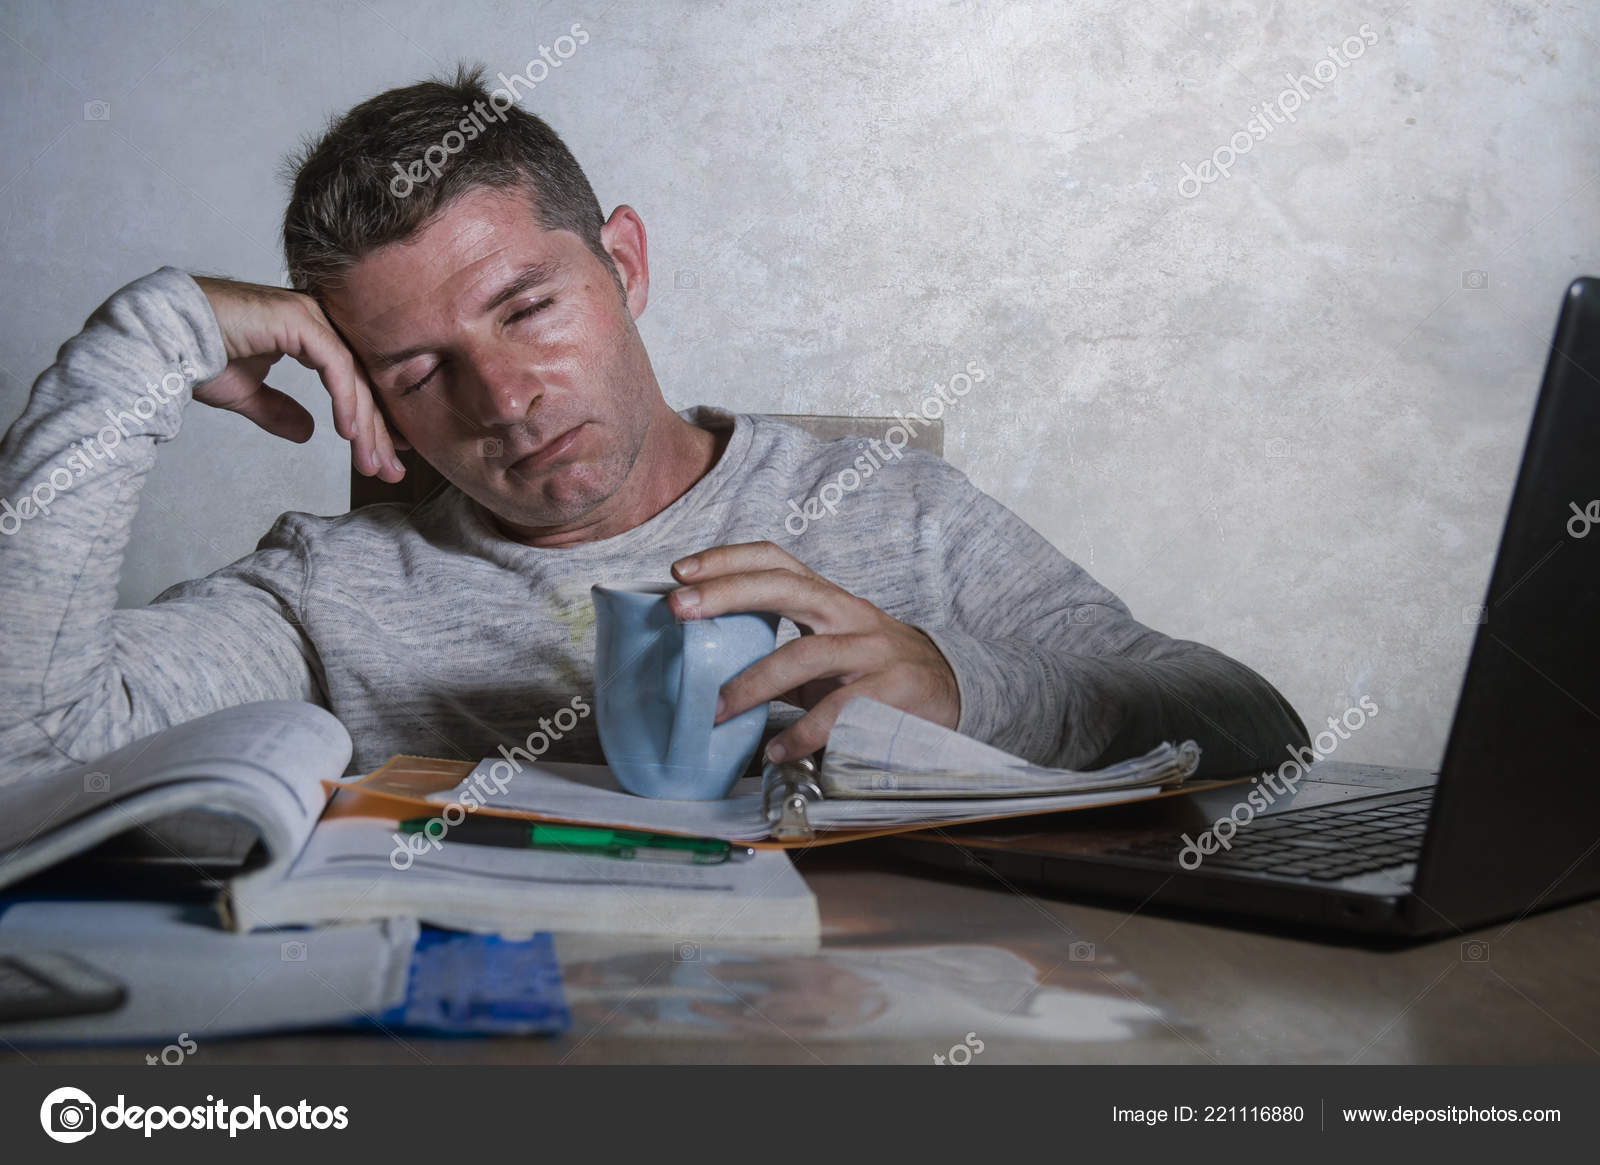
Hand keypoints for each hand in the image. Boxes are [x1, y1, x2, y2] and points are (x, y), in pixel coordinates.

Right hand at [190, 275, 406, 481]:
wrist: (162, 338)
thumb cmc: (197, 357)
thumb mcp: (247, 394)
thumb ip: (278, 410)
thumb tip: (308, 433)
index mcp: (307, 332)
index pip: (351, 381)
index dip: (371, 421)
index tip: (386, 456)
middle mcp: (314, 319)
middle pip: (359, 381)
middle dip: (377, 431)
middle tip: (389, 470)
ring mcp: (308, 315)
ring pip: (352, 376)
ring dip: (364, 425)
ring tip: (370, 463)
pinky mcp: (297, 320)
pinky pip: (334, 365)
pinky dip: (345, 400)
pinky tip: (349, 432)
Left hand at [668, 541, 960, 762]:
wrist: (949, 689)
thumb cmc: (869, 670)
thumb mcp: (826, 648)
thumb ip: (778, 650)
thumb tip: (707, 666)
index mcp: (828, 599)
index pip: (776, 561)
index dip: (728, 559)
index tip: (681, 571)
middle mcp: (848, 614)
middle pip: (786, 588)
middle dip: (728, 593)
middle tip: (679, 609)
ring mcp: (872, 651)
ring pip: (805, 654)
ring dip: (753, 683)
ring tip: (717, 710)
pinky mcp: (891, 691)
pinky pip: (838, 712)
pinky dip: (801, 733)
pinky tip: (775, 751)